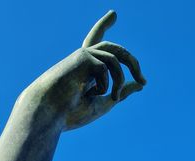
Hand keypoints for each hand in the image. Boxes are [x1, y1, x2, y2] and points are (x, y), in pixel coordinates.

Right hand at [23, 11, 145, 129]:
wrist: (51, 111)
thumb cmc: (73, 111)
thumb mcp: (105, 102)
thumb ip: (121, 92)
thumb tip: (140, 84)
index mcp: (88, 68)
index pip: (98, 44)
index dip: (104, 26)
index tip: (113, 14)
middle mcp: (85, 58)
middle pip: (116, 50)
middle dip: (133, 63)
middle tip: (143, 81)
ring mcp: (84, 56)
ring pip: (115, 59)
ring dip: (119, 81)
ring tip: (115, 98)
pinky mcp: (83, 57)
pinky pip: (106, 68)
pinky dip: (104, 84)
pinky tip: (89, 93)